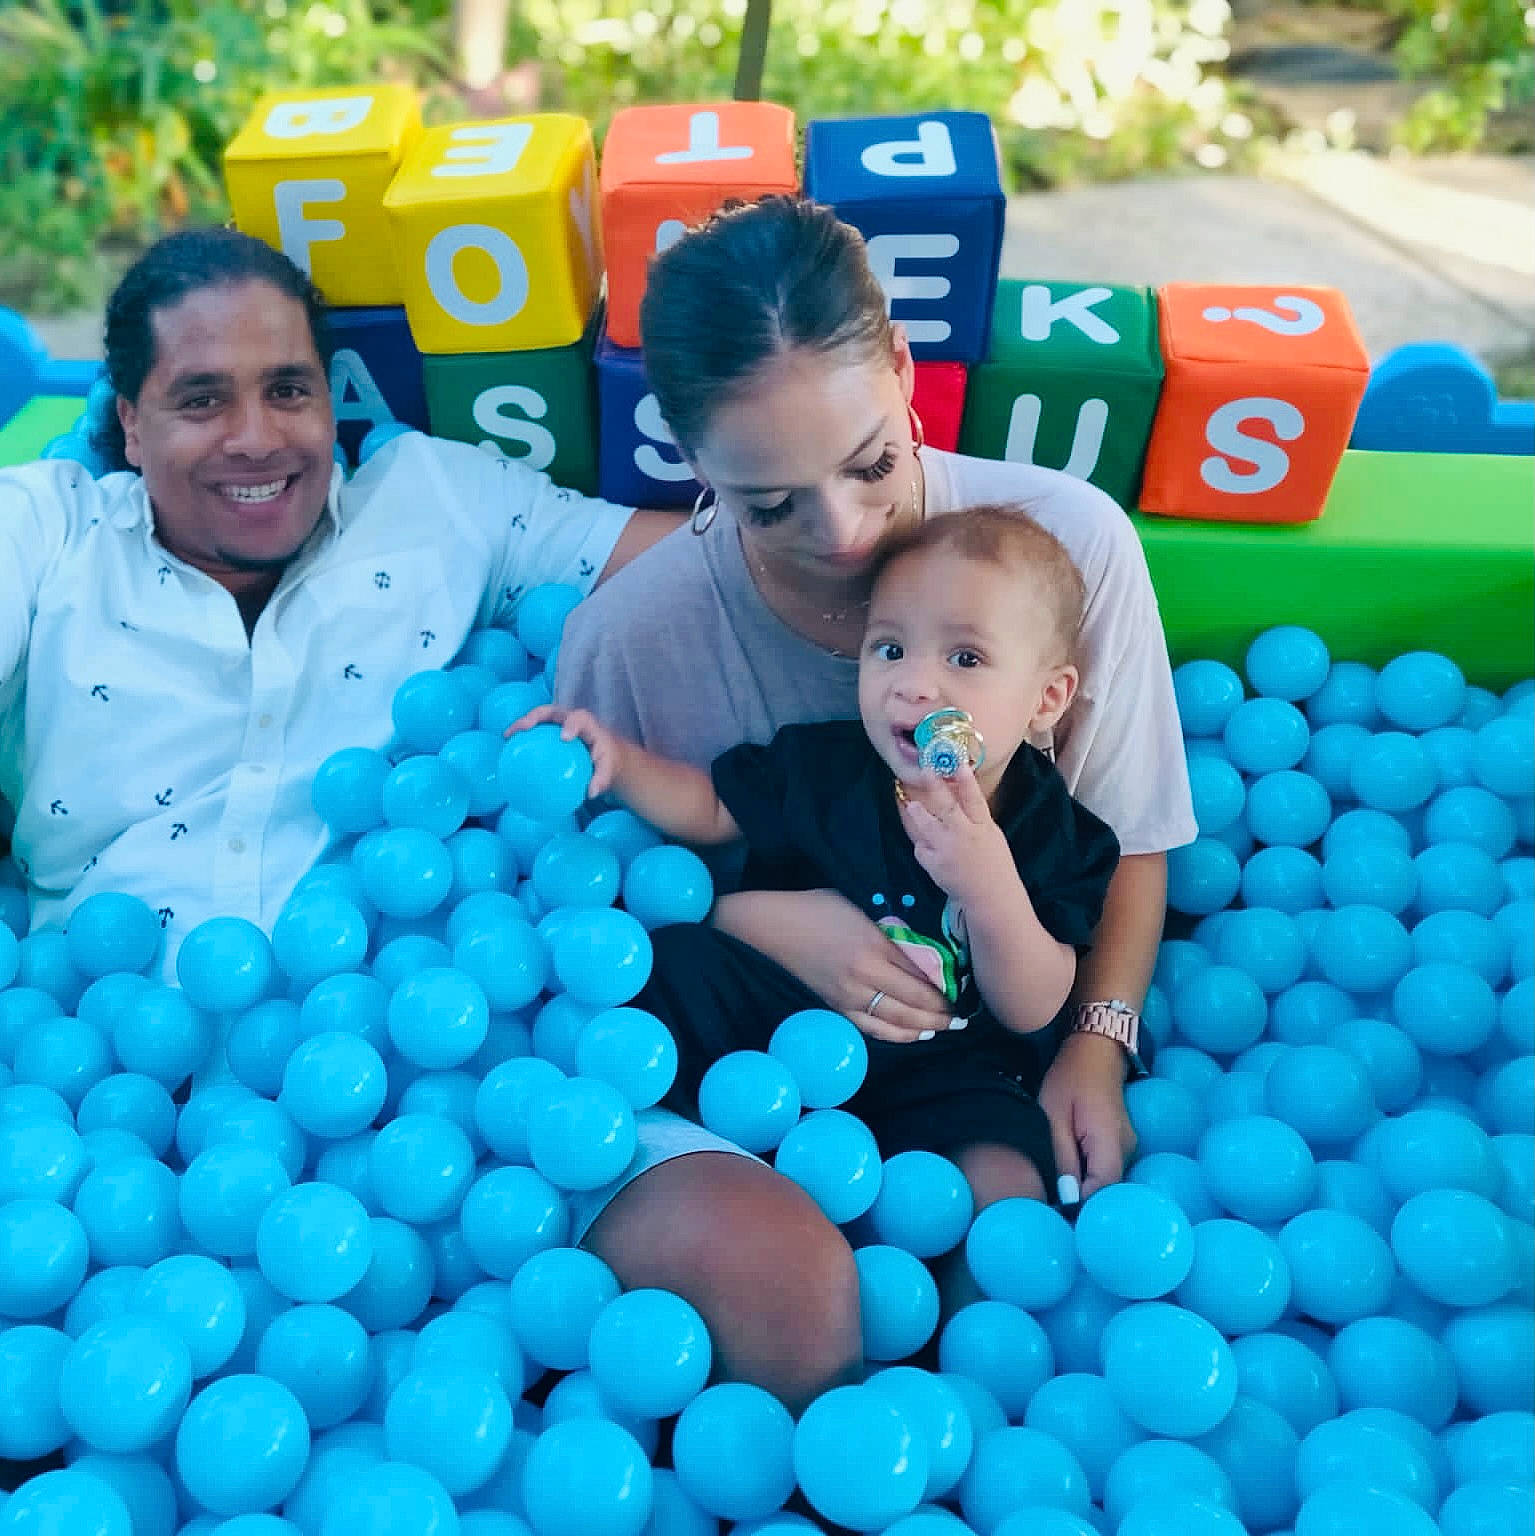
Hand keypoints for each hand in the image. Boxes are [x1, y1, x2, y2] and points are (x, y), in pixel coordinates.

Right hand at [505, 704, 623, 797]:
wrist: (602, 753)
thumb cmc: (604, 760)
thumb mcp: (608, 770)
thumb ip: (601, 780)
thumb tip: (590, 793)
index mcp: (587, 725)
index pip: (580, 719)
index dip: (571, 725)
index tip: (564, 738)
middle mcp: (569, 718)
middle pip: (550, 711)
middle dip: (535, 717)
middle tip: (523, 729)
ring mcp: (556, 722)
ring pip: (537, 718)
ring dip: (521, 724)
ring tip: (507, 736)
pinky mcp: (547, 729)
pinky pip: (533, 731)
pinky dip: (520, 737)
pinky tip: (508, 751)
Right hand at [711, 888, 956, 1043]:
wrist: (773, 926)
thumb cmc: (818, 908)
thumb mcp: (862, 911)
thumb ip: (893, 933)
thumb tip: (925, 955)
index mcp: (873, 950)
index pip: (921, 981)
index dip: (946, 993)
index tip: (965, 995)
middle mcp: (863, 979)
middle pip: (913, 1007)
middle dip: (941, 1016)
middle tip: (962, 1019)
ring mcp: (847, 997)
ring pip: (894, 1023)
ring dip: (923, 1029)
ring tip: (944, 1027)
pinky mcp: (835, 1006)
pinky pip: (871, 1028)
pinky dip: (895, 1034)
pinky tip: (911, 1033)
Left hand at [896, 763, 1013, 905]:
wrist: (991, 898)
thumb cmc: (995, 864)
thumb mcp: (992, 836)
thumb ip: (975, 817)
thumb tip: (960, 794)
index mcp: (983, 827)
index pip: (975, 800)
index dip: (966, 781)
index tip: (959, 763)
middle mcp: (964, 836)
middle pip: (946, 808)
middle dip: (934, 787)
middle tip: (925, 770)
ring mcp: (947, 851)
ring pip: (926, 826)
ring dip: (917, 813)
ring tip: (911, 805)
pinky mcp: (935, 866)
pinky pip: (921, 848)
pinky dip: (923, 845)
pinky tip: (929, 845)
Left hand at [1037, 1028, 1136, 1202]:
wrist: (1095, 1050)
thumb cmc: (1070, 1078)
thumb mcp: (1054, 1117)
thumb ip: (1062, 1158)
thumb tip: (1068, 1199)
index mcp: (1110, 1144)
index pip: (1102, 1192)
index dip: (1082, 1210)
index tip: (1057, 1219)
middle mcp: (1125, 1151)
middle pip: (1107, 1192)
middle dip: (1082, 1205)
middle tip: (1052, 1214)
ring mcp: (1126, 1148)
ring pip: (1107, 1183)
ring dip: (1085, 1191)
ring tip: (1056, 1198)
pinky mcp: (1120, 1144)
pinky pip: (1106, 1170)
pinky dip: (1089, 1178)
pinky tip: (1069, 1178)